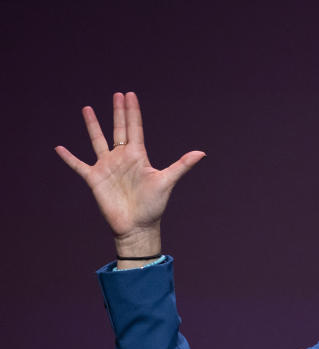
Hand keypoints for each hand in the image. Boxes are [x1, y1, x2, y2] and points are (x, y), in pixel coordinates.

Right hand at [55, 91, 204, 247]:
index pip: (134, 128)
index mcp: (138, 156)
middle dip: (118, 112)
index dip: (132, 112)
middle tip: (117, 94)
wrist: (137, 226)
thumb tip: (201, 152)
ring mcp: (107, 167)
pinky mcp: (94, 179)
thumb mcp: (167, 181)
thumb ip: (181, 165)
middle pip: (118, 129)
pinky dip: (69, 157)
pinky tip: (59, 148)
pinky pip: (78, 165)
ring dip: (92, 125)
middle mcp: (122, 158)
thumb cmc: (154, 206)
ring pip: (97, 141)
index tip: (129, 95)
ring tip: (87, 108)